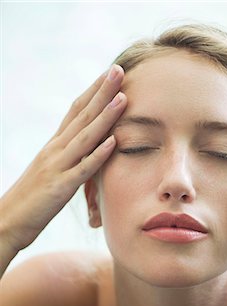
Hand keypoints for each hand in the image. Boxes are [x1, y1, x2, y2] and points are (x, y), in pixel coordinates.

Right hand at [0, 65, 126, 251]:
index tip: (109, 74)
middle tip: (119, 69)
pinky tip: (114, 141)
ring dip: (104, 117)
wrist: (7, 221)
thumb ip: (66, 157)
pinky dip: (98, 155)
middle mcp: (55, 150)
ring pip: (84, 137)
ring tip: (122, 98)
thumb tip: (85, 147)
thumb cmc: (31, 199)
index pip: (75, 111)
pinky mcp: (60, 188)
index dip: (93, 92)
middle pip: (81, 116)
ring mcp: (57, 167)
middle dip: (101, 92)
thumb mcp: (49, 171)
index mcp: (53, 146)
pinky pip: (82, 169)